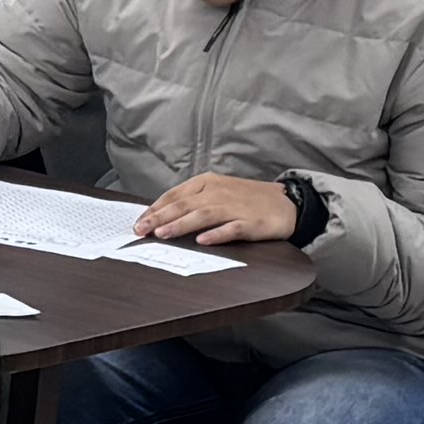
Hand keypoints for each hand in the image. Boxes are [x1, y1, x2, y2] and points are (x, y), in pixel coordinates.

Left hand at [138, 171, 300, 249]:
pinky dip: (216, 234)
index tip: (138, 222)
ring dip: (181, 224)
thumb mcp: (217, 192)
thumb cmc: (246, 199)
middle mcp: (219, 193)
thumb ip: (192, 202)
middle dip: (159, 218)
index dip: (155, 208)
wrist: (286, 203)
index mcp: (207, 183)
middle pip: (184, 205)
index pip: (175, 195)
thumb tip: (161, 216)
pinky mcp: (251, 223)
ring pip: (203, 215)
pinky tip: (203, 240)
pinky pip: (231, 228)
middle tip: (140, 230)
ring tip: (163, 234)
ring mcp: (235, 207)